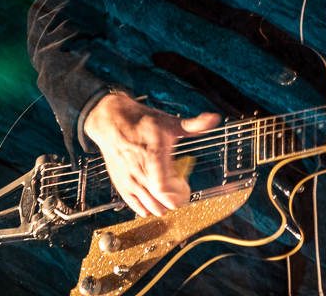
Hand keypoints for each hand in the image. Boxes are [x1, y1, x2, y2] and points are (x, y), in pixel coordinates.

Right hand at [83, 93, 219, 216]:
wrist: (113, 122)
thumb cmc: (141, 122)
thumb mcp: (169, 122)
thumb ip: (193, 125)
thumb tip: (213, 119)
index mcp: (153, 155)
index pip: (164, 188)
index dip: (178, 193)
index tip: (186, 185)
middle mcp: (139, 171)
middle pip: (159, 201)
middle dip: (174, 200)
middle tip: (180, 190)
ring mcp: (129, 180)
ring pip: (148, 206)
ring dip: (162, 205)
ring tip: (168, 195)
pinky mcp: (121, 185)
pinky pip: (135, 205)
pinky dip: (147, 207)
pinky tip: (153, 202)